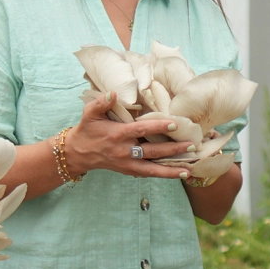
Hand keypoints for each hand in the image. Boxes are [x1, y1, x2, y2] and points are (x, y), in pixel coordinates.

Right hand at [64, 94, 194, 178]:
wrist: (78, 153)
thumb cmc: (87, 130)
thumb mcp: (89, 114)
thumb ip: (101, 103)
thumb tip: (114, 93)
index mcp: (117, 135)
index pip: (141, 130)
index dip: (157, 127)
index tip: (174, 125)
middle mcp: (124, 151)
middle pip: (152, 151)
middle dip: (172, 150)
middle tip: (191, 146)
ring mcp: (127, 163)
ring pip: (152, 168)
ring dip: (171, 169)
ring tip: (189, 169)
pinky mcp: (128, 171)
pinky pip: (148, 174)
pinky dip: (163, 175)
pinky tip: (178, 174)